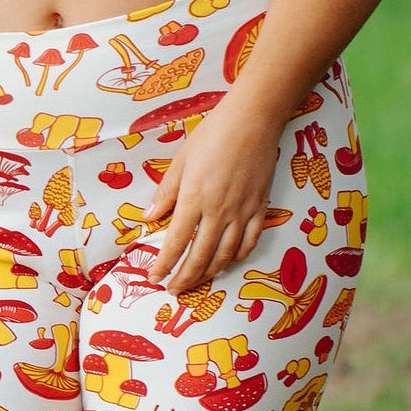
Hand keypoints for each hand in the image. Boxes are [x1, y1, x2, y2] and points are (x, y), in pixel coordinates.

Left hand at [142, 104, 283, 294]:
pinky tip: (229, 261)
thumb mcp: (180, 162)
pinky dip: (238, 256)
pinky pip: (250, 241)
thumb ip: (166, 193)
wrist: (252, 121)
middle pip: (200, 257)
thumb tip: (150, 218)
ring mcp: (242, 212)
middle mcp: (219, 212)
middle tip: (174, 289)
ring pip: (226, 255)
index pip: (176, 243)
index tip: (155, 278)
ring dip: (210, 272)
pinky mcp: (260, 208)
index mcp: (194, 201)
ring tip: (198, 280)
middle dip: (185, 278)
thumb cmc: (212, 135)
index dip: (164, 265)